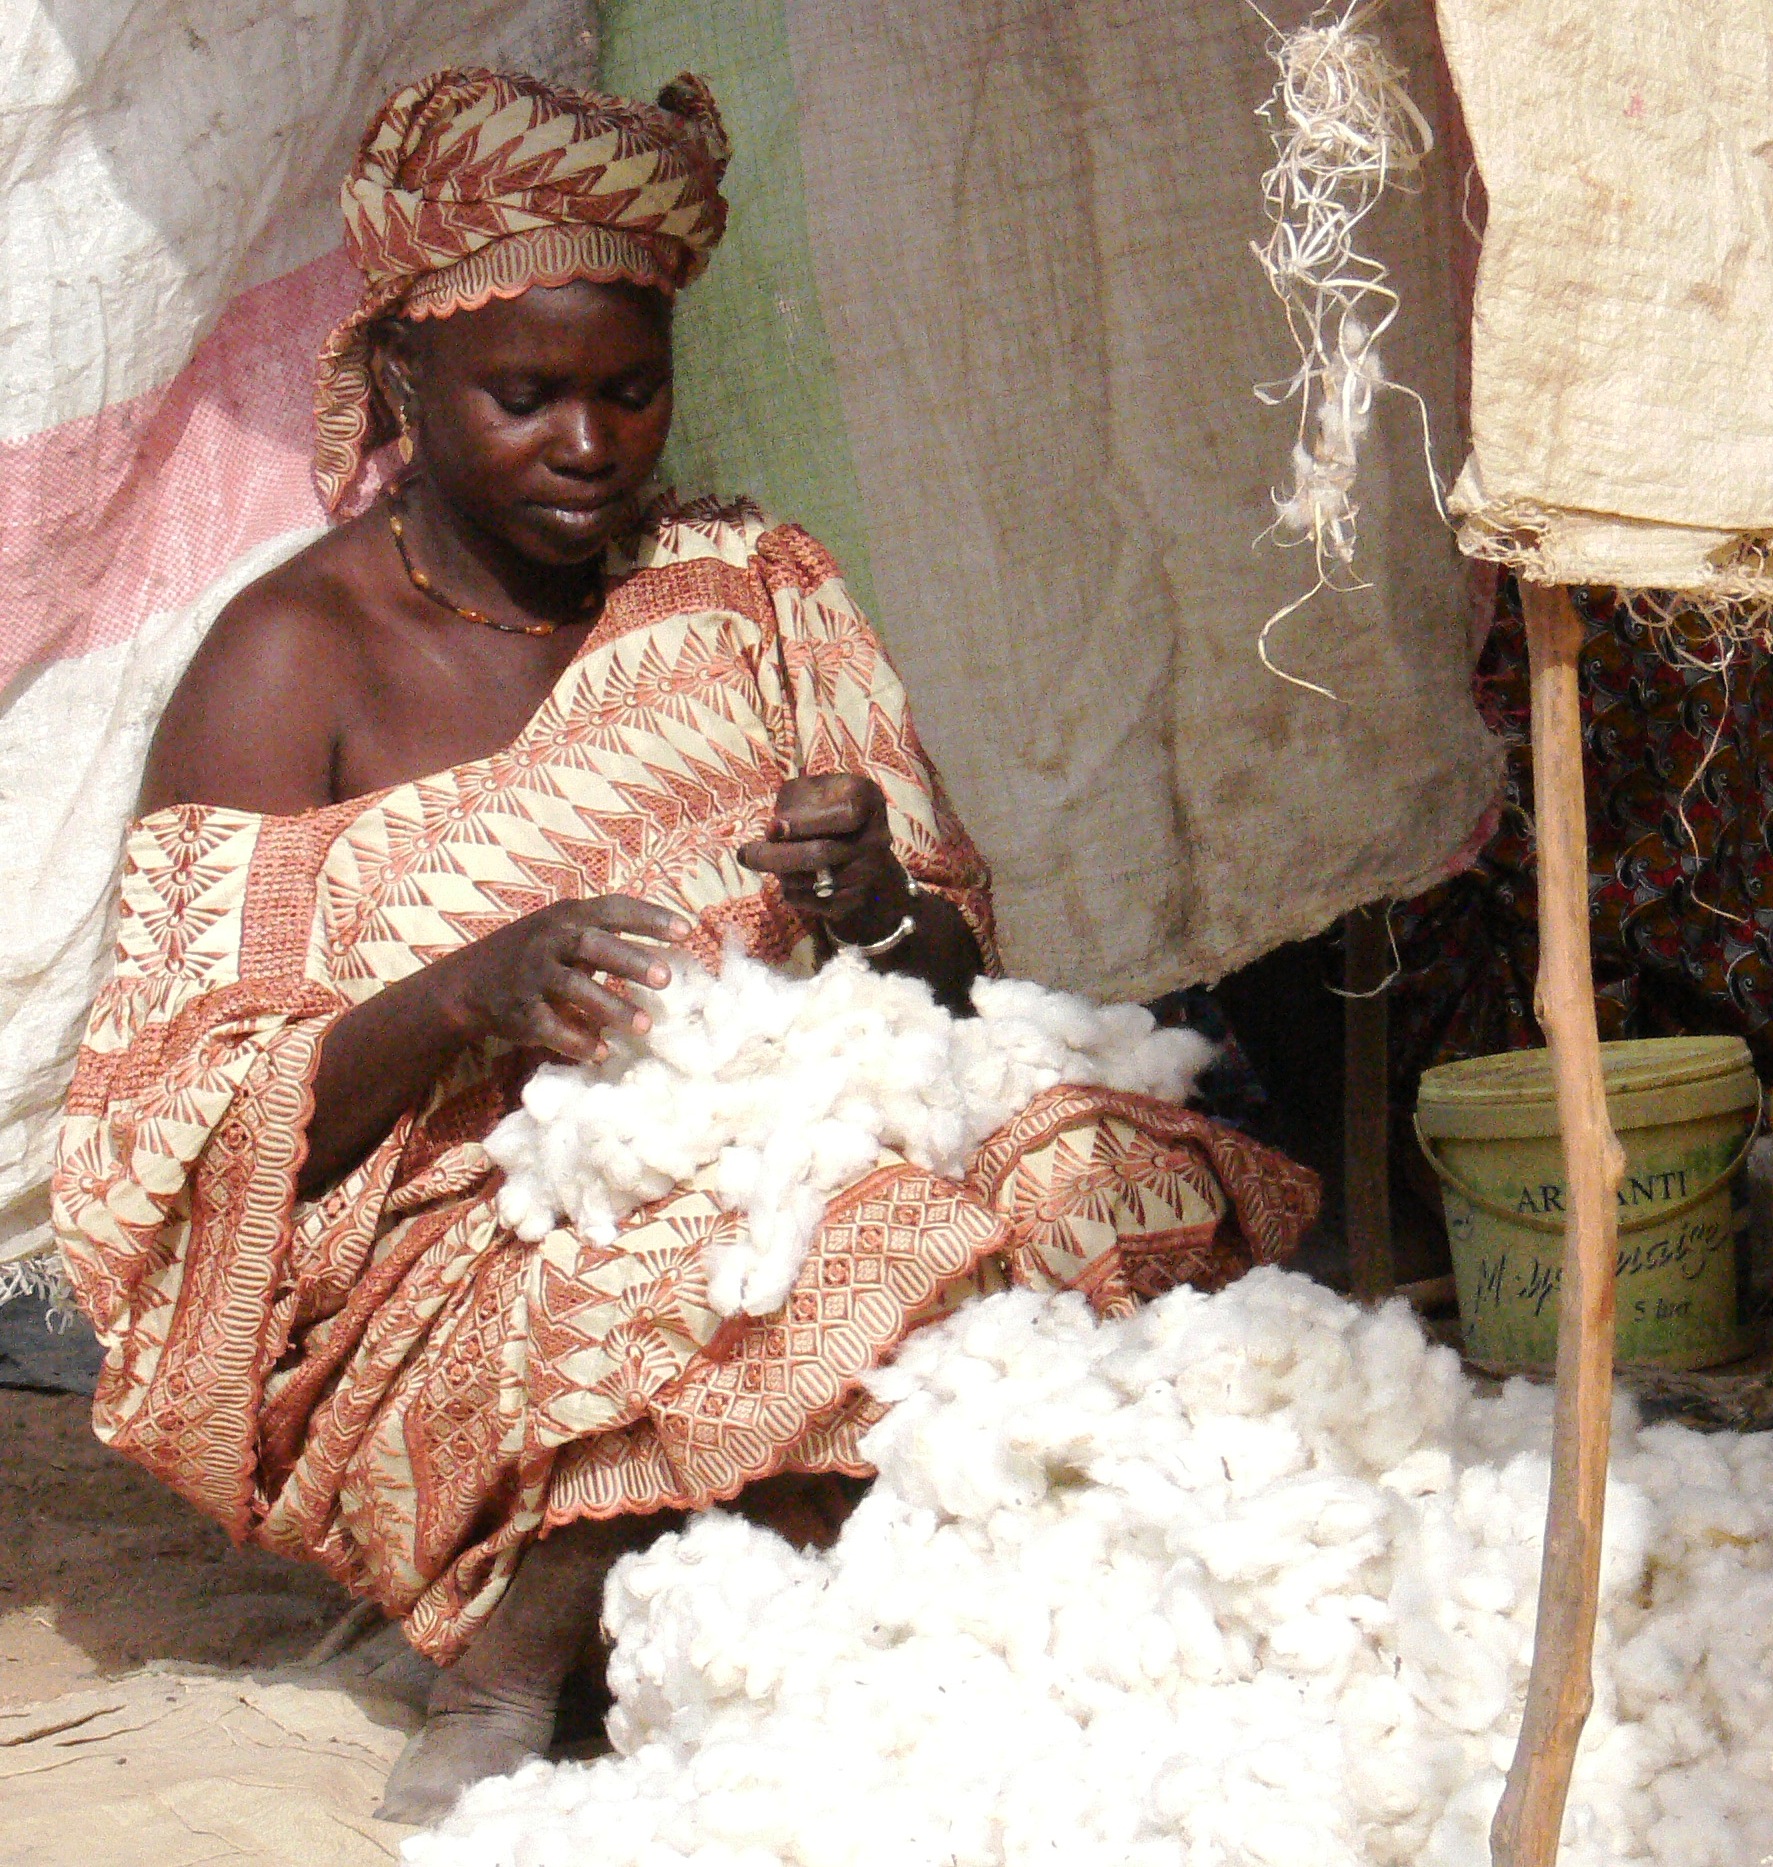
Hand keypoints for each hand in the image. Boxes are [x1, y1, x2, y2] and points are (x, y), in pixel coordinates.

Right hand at [437, 896, 692, 1062]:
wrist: (467, 982)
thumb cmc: (533, 955)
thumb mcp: (562, 932)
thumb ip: (604, 936)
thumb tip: (664, 955)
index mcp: (566, 917)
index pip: (613, 909)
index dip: (650, 917)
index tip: (686, 931)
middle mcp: (548, 940)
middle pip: (593, 945)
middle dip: (631, 960)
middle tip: (667, 979)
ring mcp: (531, 975)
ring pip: (574, 988)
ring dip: (612, 1008)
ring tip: (645, 1026)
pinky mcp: (518, 1010)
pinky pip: (550, 1026)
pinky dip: (576, 1041)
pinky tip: (602, 1052)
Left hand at [737, 774, 912, 943]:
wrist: (857, 841)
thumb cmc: (825, 805)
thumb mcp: (811, 789)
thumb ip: (793, 801)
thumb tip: (775, 832)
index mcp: (868, 799)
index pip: (845, 815)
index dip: (806, 824)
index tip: (772, 827)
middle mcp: (876, 837)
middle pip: (823, 854)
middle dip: (776, 855)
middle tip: (744, 854)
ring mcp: (869, 872)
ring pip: (814, 882)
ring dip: (781, 873)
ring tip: (767, 861)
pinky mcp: (856, 899)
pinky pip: (814, 903)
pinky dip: (791, 892)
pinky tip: (785, 877)